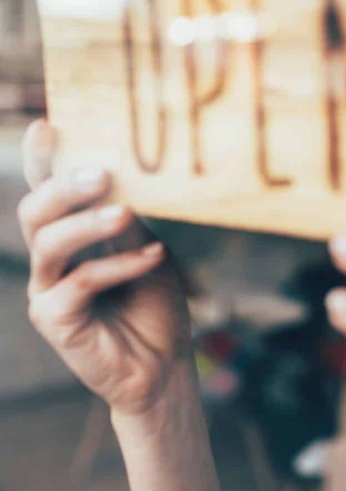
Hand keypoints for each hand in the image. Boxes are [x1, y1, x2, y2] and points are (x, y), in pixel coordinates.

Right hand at [18, 120, 192, 415]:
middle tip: (102, 173)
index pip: (50, 192)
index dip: (43, 160)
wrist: (165, 364)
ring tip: (125, 212)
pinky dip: (118, 266)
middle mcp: (51, 260)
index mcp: (72, 236)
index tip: (48, 125)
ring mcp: (48, 290)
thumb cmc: (155, 304)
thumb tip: (121, 179)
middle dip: (64, 186)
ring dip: (87, 223)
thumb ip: (129, 222)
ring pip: (49, 243)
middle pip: (36, 211)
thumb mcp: (148, 251)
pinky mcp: (55, 320)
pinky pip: (80, 283)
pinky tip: (153, 257)